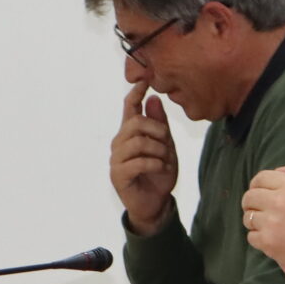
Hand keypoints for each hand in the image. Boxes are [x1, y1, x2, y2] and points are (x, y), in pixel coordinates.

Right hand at [111, 81, 179, 234]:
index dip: (136, 94)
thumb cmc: (159, 173)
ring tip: (164, 160)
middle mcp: (120, 143)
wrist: (156, 202)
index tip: (144, 81)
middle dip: (157, 130)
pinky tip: (159, 169)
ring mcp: (117, 159)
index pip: (130, 108)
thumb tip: (154, 98)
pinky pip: (139, 162)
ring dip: (159, 150)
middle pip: (136, 123)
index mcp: (131, 133)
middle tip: (167, 143)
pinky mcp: (118, 175)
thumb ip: (159, 124)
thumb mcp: (166, 145)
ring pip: (138, 142)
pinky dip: (155, 164)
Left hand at [241, 161, 284, 283]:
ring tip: (267, 224)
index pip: (261, 177)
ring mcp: (271, 222)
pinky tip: (270, 238)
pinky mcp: (267, 241)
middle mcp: (280, 201)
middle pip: (249, 196)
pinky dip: (258, 238)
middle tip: (260, 209)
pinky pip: (251, 236)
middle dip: (252, 202)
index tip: (261, 191)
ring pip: (248, 217)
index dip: (259, 184)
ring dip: (255, 221)